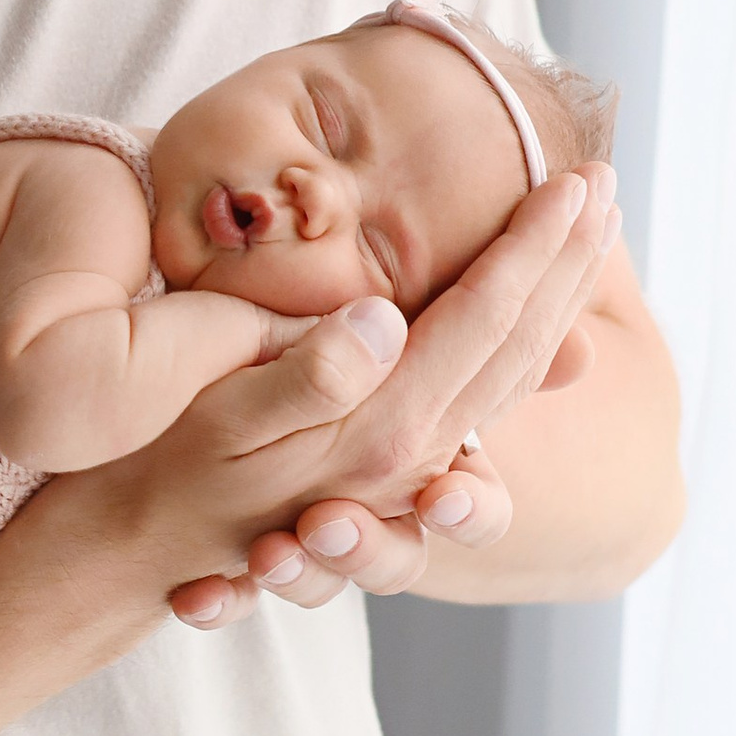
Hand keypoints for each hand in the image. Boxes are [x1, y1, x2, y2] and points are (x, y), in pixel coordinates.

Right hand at [157, 162, 620, 626]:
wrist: (127, 557)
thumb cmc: (160, 472)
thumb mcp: (221, 421)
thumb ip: (308, 375)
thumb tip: (386, 318)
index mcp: (383, 425)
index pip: (482, 317)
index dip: (533, 243)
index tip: (578, 178)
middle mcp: (415, 452)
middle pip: (519, 343)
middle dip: (566, 261)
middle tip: (608, 186)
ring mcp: (409, 466)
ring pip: (511, 375)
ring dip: (557, 302)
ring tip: (587, 240)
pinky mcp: (390, 470)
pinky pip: (480, 405)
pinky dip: (522, 349)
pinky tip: (534, 320)